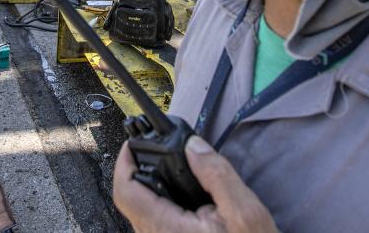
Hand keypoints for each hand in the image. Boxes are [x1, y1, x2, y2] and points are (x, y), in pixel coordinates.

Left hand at [113, 136, 278, 232]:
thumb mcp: (244, 213)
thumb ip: (216, 175)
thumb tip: (193, 146)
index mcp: (168, 230)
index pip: (127, 192)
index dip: (123, 163)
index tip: (131, 145)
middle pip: (131, 199)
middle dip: (138, 171)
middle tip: (153, 150)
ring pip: (141, 211)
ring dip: (150, 187)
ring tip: (168, 168)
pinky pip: (154, 221)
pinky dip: (161, 201)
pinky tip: (181, 194)